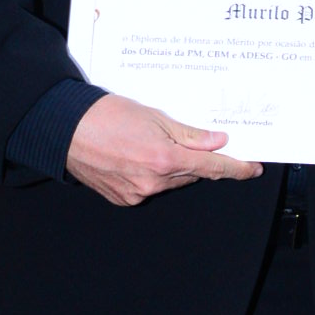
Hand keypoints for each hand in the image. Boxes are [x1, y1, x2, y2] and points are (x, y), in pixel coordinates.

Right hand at [65, 93, 262, 206]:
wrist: (63, 128)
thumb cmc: (105, 115)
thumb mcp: (155, 116)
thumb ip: (190, 134)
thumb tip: (217, 142)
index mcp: (165, 160)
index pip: (213, 168)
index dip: (236, 168)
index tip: (251, 168)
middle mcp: (154, 182)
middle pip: (192, 175)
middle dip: (195, 160)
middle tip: (183, 140)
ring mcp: (137, 193)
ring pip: (171, 182)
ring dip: (172, 167)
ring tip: (149, 143)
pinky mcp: (124, 199)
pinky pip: (150, 188)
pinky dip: (152, 175)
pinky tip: (136, 156)